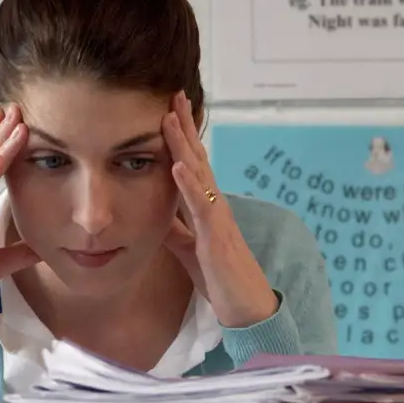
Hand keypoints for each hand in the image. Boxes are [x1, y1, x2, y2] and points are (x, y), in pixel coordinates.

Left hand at [162, 91, 278, 329]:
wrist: (247, 308)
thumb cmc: (221, 278)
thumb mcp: (189, 248)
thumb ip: (176, 228)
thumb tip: (156, 211)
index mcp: (206, 206)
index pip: (192, 163)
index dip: (181, 136)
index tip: (168, 107)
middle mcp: (214, 205)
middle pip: (198, 158)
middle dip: (185, 126)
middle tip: (173, 94)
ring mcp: (217, 219)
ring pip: (199, 174)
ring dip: (183, 145)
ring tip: (169, 118)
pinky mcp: (217, 238)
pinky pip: (202, 207)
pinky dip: (189, 184)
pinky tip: (177, 166)